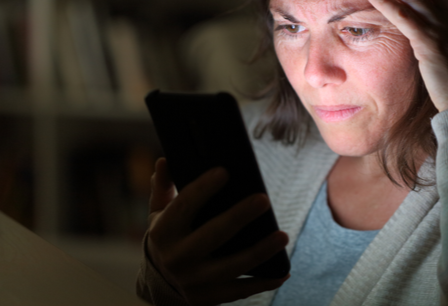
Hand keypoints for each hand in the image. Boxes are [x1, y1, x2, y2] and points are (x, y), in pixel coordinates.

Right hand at [147, 158, 289, 305]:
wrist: (158, 282)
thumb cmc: (168, 235)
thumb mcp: (159, 212)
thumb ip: (163, 186)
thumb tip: (164, 161)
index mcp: (164, 231)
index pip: (184, 205)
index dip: (203, 189)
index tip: (224, 172)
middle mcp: (177, 257)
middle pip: (212, 235)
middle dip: (238, 217)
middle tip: (264, 199)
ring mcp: (193, 281)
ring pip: (231, 267)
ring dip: (259, 252)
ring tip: (283, 236)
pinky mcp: (208, 298)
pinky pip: (240, 292)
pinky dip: (263, 283)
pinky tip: (283, 273)